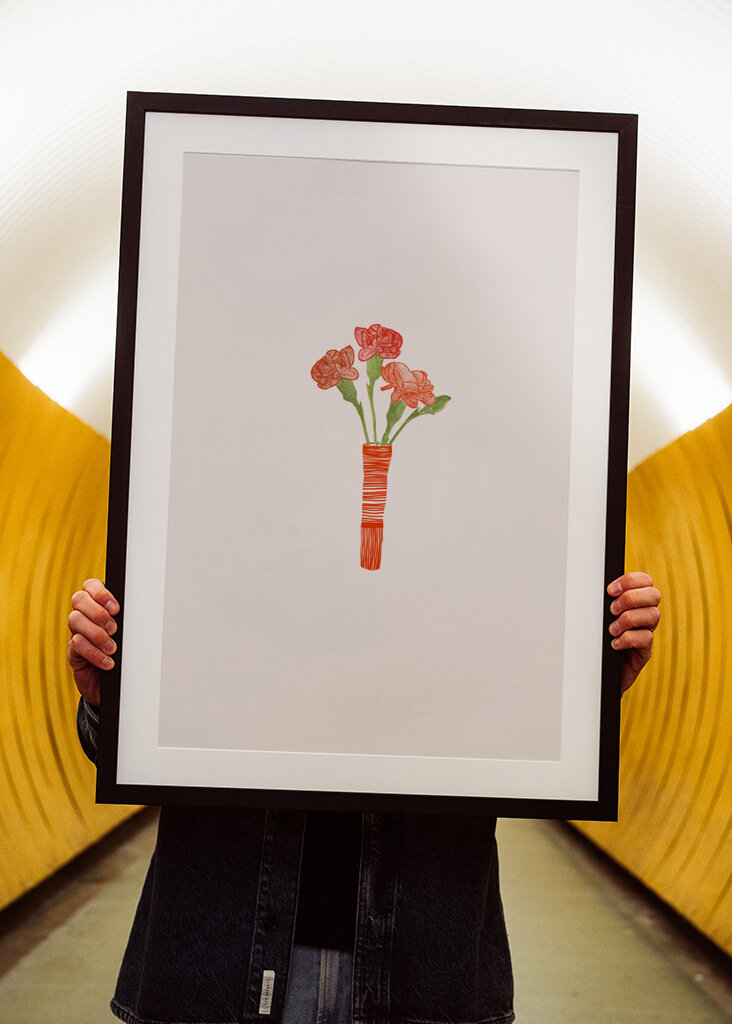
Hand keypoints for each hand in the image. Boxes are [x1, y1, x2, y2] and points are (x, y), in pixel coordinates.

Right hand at [67, 579, 119, 705]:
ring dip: (96, 634)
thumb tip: (140, 612)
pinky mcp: (73, 652)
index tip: (116, 609)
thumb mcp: (128, 634)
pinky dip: (94, 653)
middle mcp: (85, 616)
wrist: (115, 684)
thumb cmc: (125, 653)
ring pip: (75, 620)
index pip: (90, 585)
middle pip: (78, 599)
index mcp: (98, 605)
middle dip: (98, 612)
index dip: (100, 593)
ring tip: (112, 648)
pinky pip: (76, 644)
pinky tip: (108, 662)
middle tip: (114, 629)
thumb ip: (127, 620)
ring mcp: (76, 632)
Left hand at [607, 571, 660, 693]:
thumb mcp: (599, 617)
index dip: (631, 580)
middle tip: (612, 610)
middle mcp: (644, 615)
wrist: (596, 671)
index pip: (645, 581)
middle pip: (654, 595)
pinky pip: (646, 638)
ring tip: (612, 630)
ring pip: (653, 615)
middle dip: (631, 598)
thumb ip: (603, 602)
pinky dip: (628, 639)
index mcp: (635, 602)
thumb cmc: (596, 639)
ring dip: (628, 619)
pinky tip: (614, 644)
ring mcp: (646, 632)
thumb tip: (593, 586)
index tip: (610, 590)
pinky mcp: (644, 651)